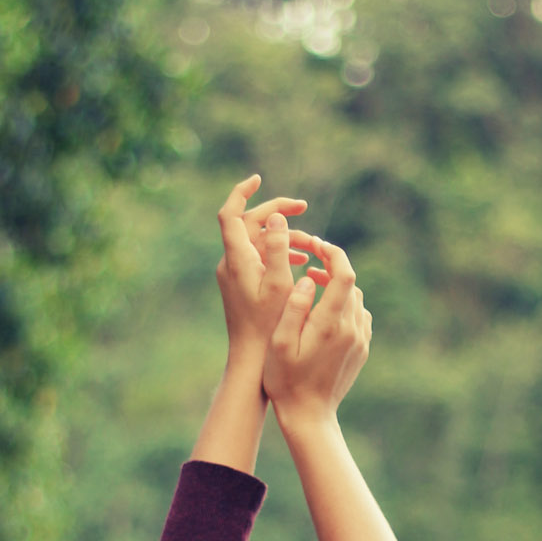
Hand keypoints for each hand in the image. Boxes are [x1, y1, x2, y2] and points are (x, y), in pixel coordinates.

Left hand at [215, 174, 318, 359]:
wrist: (251, 361)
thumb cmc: (268, 327)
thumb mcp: (279, 285)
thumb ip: (279, 249)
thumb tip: (278, 217)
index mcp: (237, 260)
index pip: (230, 214)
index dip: (242, 192)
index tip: (258, 179)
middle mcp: (230, 264)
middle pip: (249, 225)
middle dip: (277, 215)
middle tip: (304, 209)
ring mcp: (234, 276)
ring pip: (258, 243)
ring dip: (284, 238)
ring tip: (312, 245)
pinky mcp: (241, 287)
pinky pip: (259, 260)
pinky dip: (279, 255)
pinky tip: (301, 263)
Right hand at [263, 237, 371, 432]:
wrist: (309, 416)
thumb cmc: (286, 381)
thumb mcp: (279, 344)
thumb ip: (293, 308)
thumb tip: (309, 281)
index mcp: (329, 324)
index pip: (343, 274)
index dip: (332, 253)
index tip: (316, 245)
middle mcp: (351, 329)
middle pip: (350, 283)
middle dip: (331, 267)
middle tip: (308, 265)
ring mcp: (360, 340)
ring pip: (356, 298)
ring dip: (337, 286)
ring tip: (313, 285)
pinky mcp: (361, 349)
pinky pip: (359, 316)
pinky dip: (345, 304)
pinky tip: (325, 310)